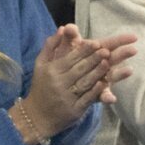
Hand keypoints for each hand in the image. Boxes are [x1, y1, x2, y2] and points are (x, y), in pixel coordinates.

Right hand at [10, 26, 136, 142]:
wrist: (36, 116)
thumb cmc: (40, 87)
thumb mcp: (40, 65)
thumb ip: (51, 46)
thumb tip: (62, 28)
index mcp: (52, 71)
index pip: (71, 58)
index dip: (84, 51)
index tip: (96, 43)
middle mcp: (59, 83)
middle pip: (79, 69)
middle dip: (93, 59)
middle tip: (106, 51)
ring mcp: (67, 97)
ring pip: (84, 82)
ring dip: (97, 73)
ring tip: (108, 63)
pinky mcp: (74, 110)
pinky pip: (86, 99)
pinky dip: (95, 91)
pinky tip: (104, 84)